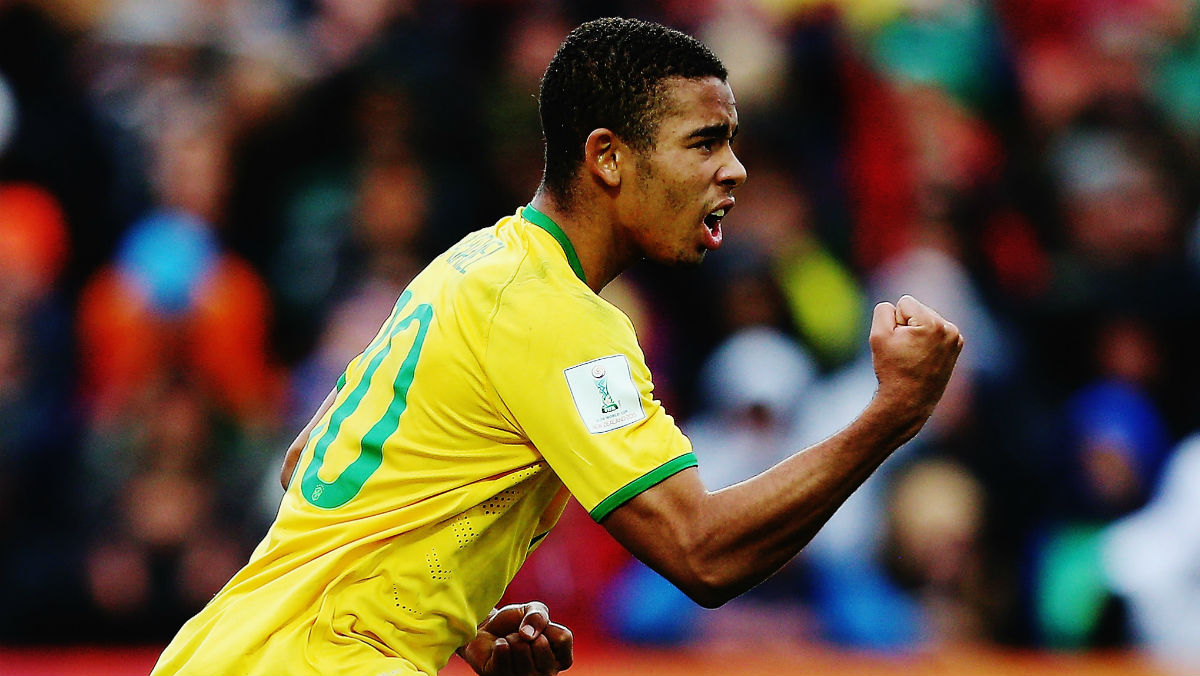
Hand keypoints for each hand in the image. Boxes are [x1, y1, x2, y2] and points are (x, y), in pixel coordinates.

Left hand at [457, 602, 572, 675]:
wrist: (487, 630)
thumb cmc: (515, 623)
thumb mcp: (532, 610)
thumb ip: (538, 615)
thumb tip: (528, 635)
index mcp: (561, 660)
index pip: (563, 638)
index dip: (547, 626)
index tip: (538, 631)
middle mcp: (546, 674)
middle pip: (540, 643)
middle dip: (526, 632)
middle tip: (519, 637)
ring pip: (520, 647)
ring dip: (510, 638)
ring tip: (509, 644)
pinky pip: (502, 652)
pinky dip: (498, 644)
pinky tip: (498, 650)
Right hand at [868, 295, 963, 429]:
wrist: (908, 401)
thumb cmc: (892, 369)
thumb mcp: (878, 335)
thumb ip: (884, 310)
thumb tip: (897, 307)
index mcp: (933, 324)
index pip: (904, 303)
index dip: (895, 322)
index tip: (898, 344)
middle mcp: (949, 329)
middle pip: (917, 310)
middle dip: (908, 326)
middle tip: (905, 352)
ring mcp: (955, 338)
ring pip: (926, 320)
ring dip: (917, 333)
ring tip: (913, 356)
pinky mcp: (956, 346)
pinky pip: (935, 331)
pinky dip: (926, 340)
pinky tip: (922, 357)